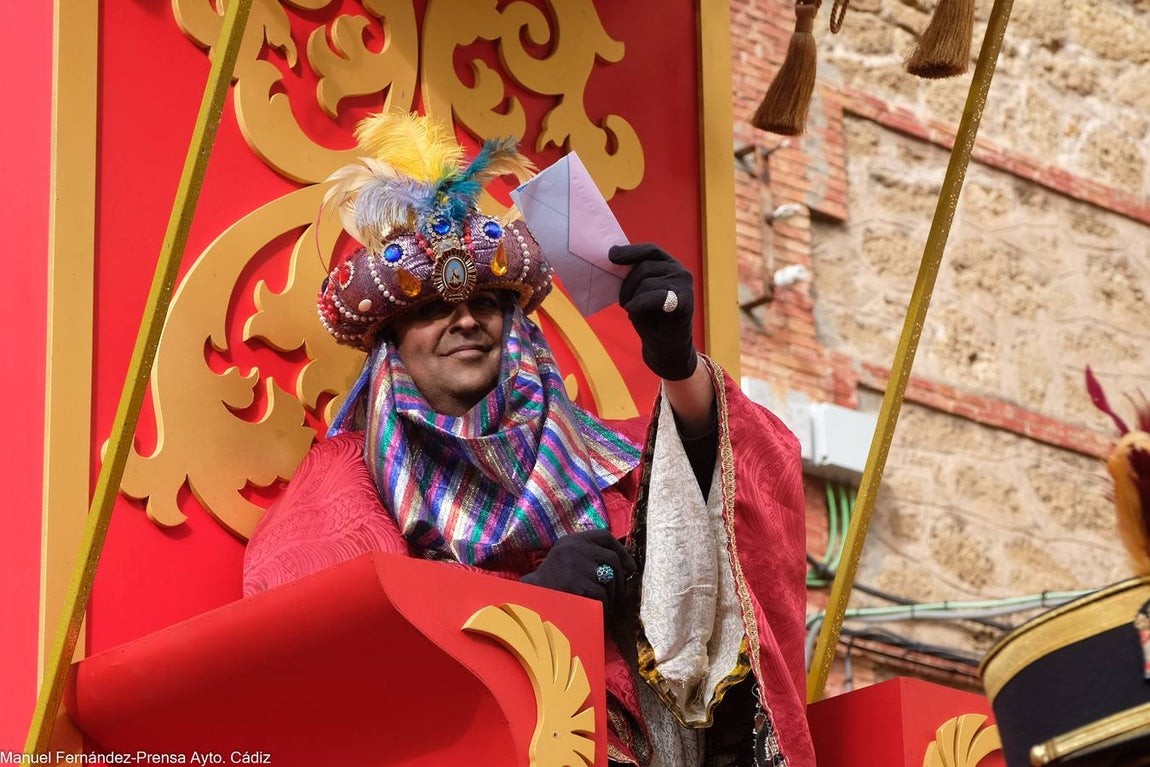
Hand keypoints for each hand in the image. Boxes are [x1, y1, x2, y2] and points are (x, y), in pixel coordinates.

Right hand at [521, 529, 636, 612]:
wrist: (529, 601)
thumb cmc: (552, 583)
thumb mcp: (566, 558)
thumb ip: (589, 555)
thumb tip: (626, 563)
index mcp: (572, 540)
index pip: (605, 536)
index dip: (622, 551)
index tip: (630, 567)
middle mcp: (574, 549)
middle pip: (612, 559)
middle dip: (622, 578)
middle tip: (622, 594)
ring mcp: (575, 566)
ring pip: (609, 580)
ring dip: (613, 595)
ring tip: (607, 604)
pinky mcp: (576, 585)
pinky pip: (602, 596)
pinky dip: (604, 606)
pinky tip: (598, 611)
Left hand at [609, 244, 697, 380]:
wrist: (666, 347)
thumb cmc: (651, 318)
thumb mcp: (640, 292)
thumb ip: (634, 275)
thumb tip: (614, 255)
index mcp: (670, 265)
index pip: (650, 250)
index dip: (630, 252)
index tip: (611, 255)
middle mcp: (680, 272)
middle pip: (645, 267)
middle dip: (627, 284)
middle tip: (622, 302)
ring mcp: (684, 286)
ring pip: (647, 282)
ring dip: (632, 297)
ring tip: (631, 310)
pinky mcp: (683, 302)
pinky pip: (655, 296)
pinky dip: (640, 303)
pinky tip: (632, 311)